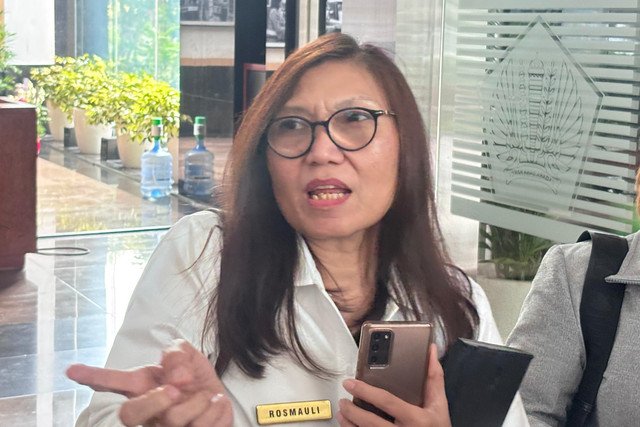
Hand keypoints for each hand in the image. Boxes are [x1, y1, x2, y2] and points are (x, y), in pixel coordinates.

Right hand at [67, 340, 232, 426]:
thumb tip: (175, 374)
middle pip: (130, 414)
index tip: (71, 370)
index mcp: (142, 387)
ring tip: (207, 395)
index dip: (92, 376)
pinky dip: (217, 409)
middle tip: (175, 389)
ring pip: (173, 419)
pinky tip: (217, 403)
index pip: (112, 382)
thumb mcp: (187, 356)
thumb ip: (176, 353)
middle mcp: (146, 413)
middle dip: (155, 400)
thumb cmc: (195, 380)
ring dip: (200, 400)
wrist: (220, 400)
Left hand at [338, 343, 450, 426]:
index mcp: (415, 418)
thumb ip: (433, 377)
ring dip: (349, 424)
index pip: (386, 402)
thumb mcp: (439, 404)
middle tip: (343, 401)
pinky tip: (349, 426)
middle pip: (371, 422)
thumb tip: (430, 351)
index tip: (351, 383)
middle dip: (352, 411)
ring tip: (342, 413)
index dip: (366, 391)